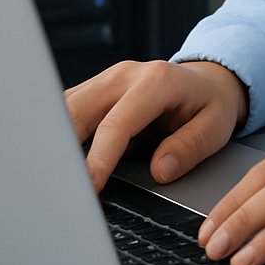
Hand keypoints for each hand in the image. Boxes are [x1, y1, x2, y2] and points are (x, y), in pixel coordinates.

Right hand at [64, 60, 248, 191]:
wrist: (207, 81)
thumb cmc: (211, 105)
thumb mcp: (216, 127)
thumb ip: (190, 147)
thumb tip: (160, 170)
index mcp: (156, 82)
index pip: (116, 124)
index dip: (98, 160)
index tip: (87, 188)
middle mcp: (125, 75)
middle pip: (76, 110)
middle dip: (61, 149)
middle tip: (55, 187)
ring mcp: (107, 80)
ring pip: (64, 108)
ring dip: (54, 140)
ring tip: (48, 177)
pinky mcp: (96, 89)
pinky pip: (67, 109)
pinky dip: (58, 133)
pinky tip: (55, 160)